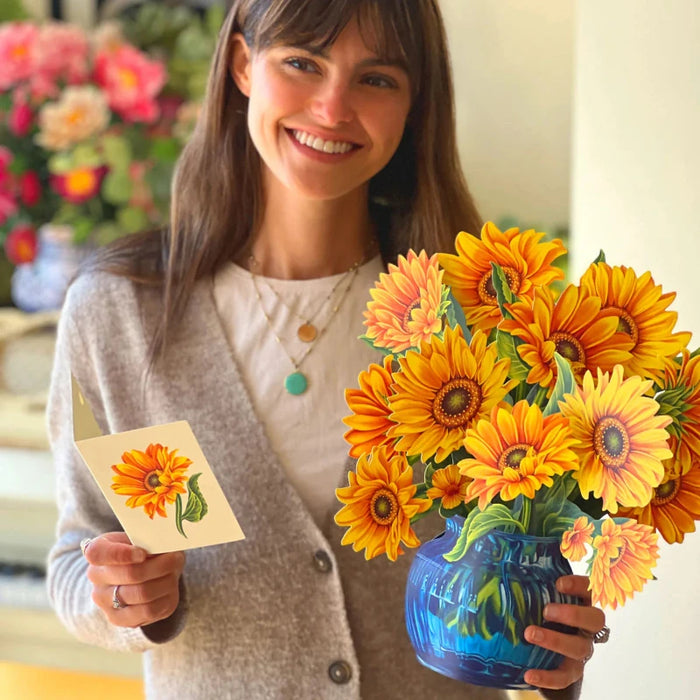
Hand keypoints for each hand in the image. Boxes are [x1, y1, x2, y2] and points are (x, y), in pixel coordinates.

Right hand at [83, 532, 185, 627]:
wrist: (145, 572)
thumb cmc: (144, 549)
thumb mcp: (143, 536)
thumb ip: (147, 538)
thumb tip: (161, 547)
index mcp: (98, 552)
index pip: (97, 553)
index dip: (122, 554)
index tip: (143, 553)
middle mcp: (97, 578)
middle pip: (130, 574)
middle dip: (159, 565)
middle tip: (174, 557)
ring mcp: (106, 601)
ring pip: (143, 593)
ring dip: (166, 580)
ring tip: (174, 571)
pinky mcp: (121, 619)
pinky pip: (149, 611)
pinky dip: (165, 596)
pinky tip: (169, 586)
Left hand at [523, 574, 605, 689]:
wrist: (549, 653)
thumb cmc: (541, 615)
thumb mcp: (539, 597)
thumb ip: (529, 584)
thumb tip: (494, 563)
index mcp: (581, 604)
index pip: (589, 590)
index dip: (579, 586)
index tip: (558, 583)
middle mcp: (587, 628)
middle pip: (595, 619)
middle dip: (572, 614)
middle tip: (546, 611)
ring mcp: (581, 650)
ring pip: (579, 648)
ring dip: (555, 641)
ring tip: (530, 634)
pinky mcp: (572, 671)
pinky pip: (564, 677)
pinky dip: (547, 677)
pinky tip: (528, 674)